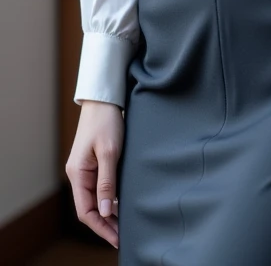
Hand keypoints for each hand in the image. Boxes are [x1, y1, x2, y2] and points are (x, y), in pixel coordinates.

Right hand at [65, 100, 123, 249]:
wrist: (104, 99)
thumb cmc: (106, 122)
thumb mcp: (109, 152)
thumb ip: (107, 182)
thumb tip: (107, 212)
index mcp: (77, 173)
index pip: (86, 211)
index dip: (101, 228)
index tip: (117, 239)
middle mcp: (78, 174)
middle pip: (89, 208)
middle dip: (106, 224)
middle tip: (124, 236)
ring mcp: (85, 169)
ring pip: (95, 199)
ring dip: (108, 213)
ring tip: (125, 225)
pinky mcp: (93, 163)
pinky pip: (99, 188)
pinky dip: (110, 199)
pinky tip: (122, 204)